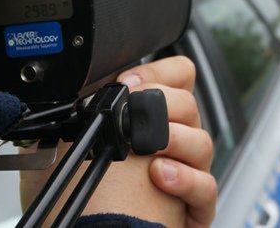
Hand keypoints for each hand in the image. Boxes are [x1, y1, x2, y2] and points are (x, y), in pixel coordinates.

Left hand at [19, 56, 216, 226]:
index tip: (129, 82)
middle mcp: (174, 141)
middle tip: (135, 111)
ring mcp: (186, 173)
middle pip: (190, 104)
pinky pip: (207, 187)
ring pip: (202, 142)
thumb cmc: (77, 193)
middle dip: (163, 103)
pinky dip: (186, 178)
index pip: (178, 76)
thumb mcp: (72, 139)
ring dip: (177, 139)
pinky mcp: (195, 207)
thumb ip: (81, 104)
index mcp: (151, 118)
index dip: (158, 72)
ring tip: (150, 149)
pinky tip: (161, 176)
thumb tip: (76, 76)